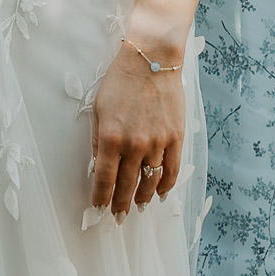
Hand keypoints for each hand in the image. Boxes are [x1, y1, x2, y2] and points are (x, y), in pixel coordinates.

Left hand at [90, 40, 183, 221]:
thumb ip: (99, 141)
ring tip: (138, 206)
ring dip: (142, 198)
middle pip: (127, 186)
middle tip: (118, 216)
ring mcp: (158, 143)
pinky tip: (160, 194)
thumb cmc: (120, 82)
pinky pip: (171, 171)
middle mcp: (135, 145)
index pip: (105, 180)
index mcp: (111, 138)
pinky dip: (165, 186)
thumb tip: (98, 168)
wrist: (151, 59)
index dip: (101, 198)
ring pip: (150, 182)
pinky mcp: (176, 137)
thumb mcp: (99, 109)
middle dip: (121, 204)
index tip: (99, 207)